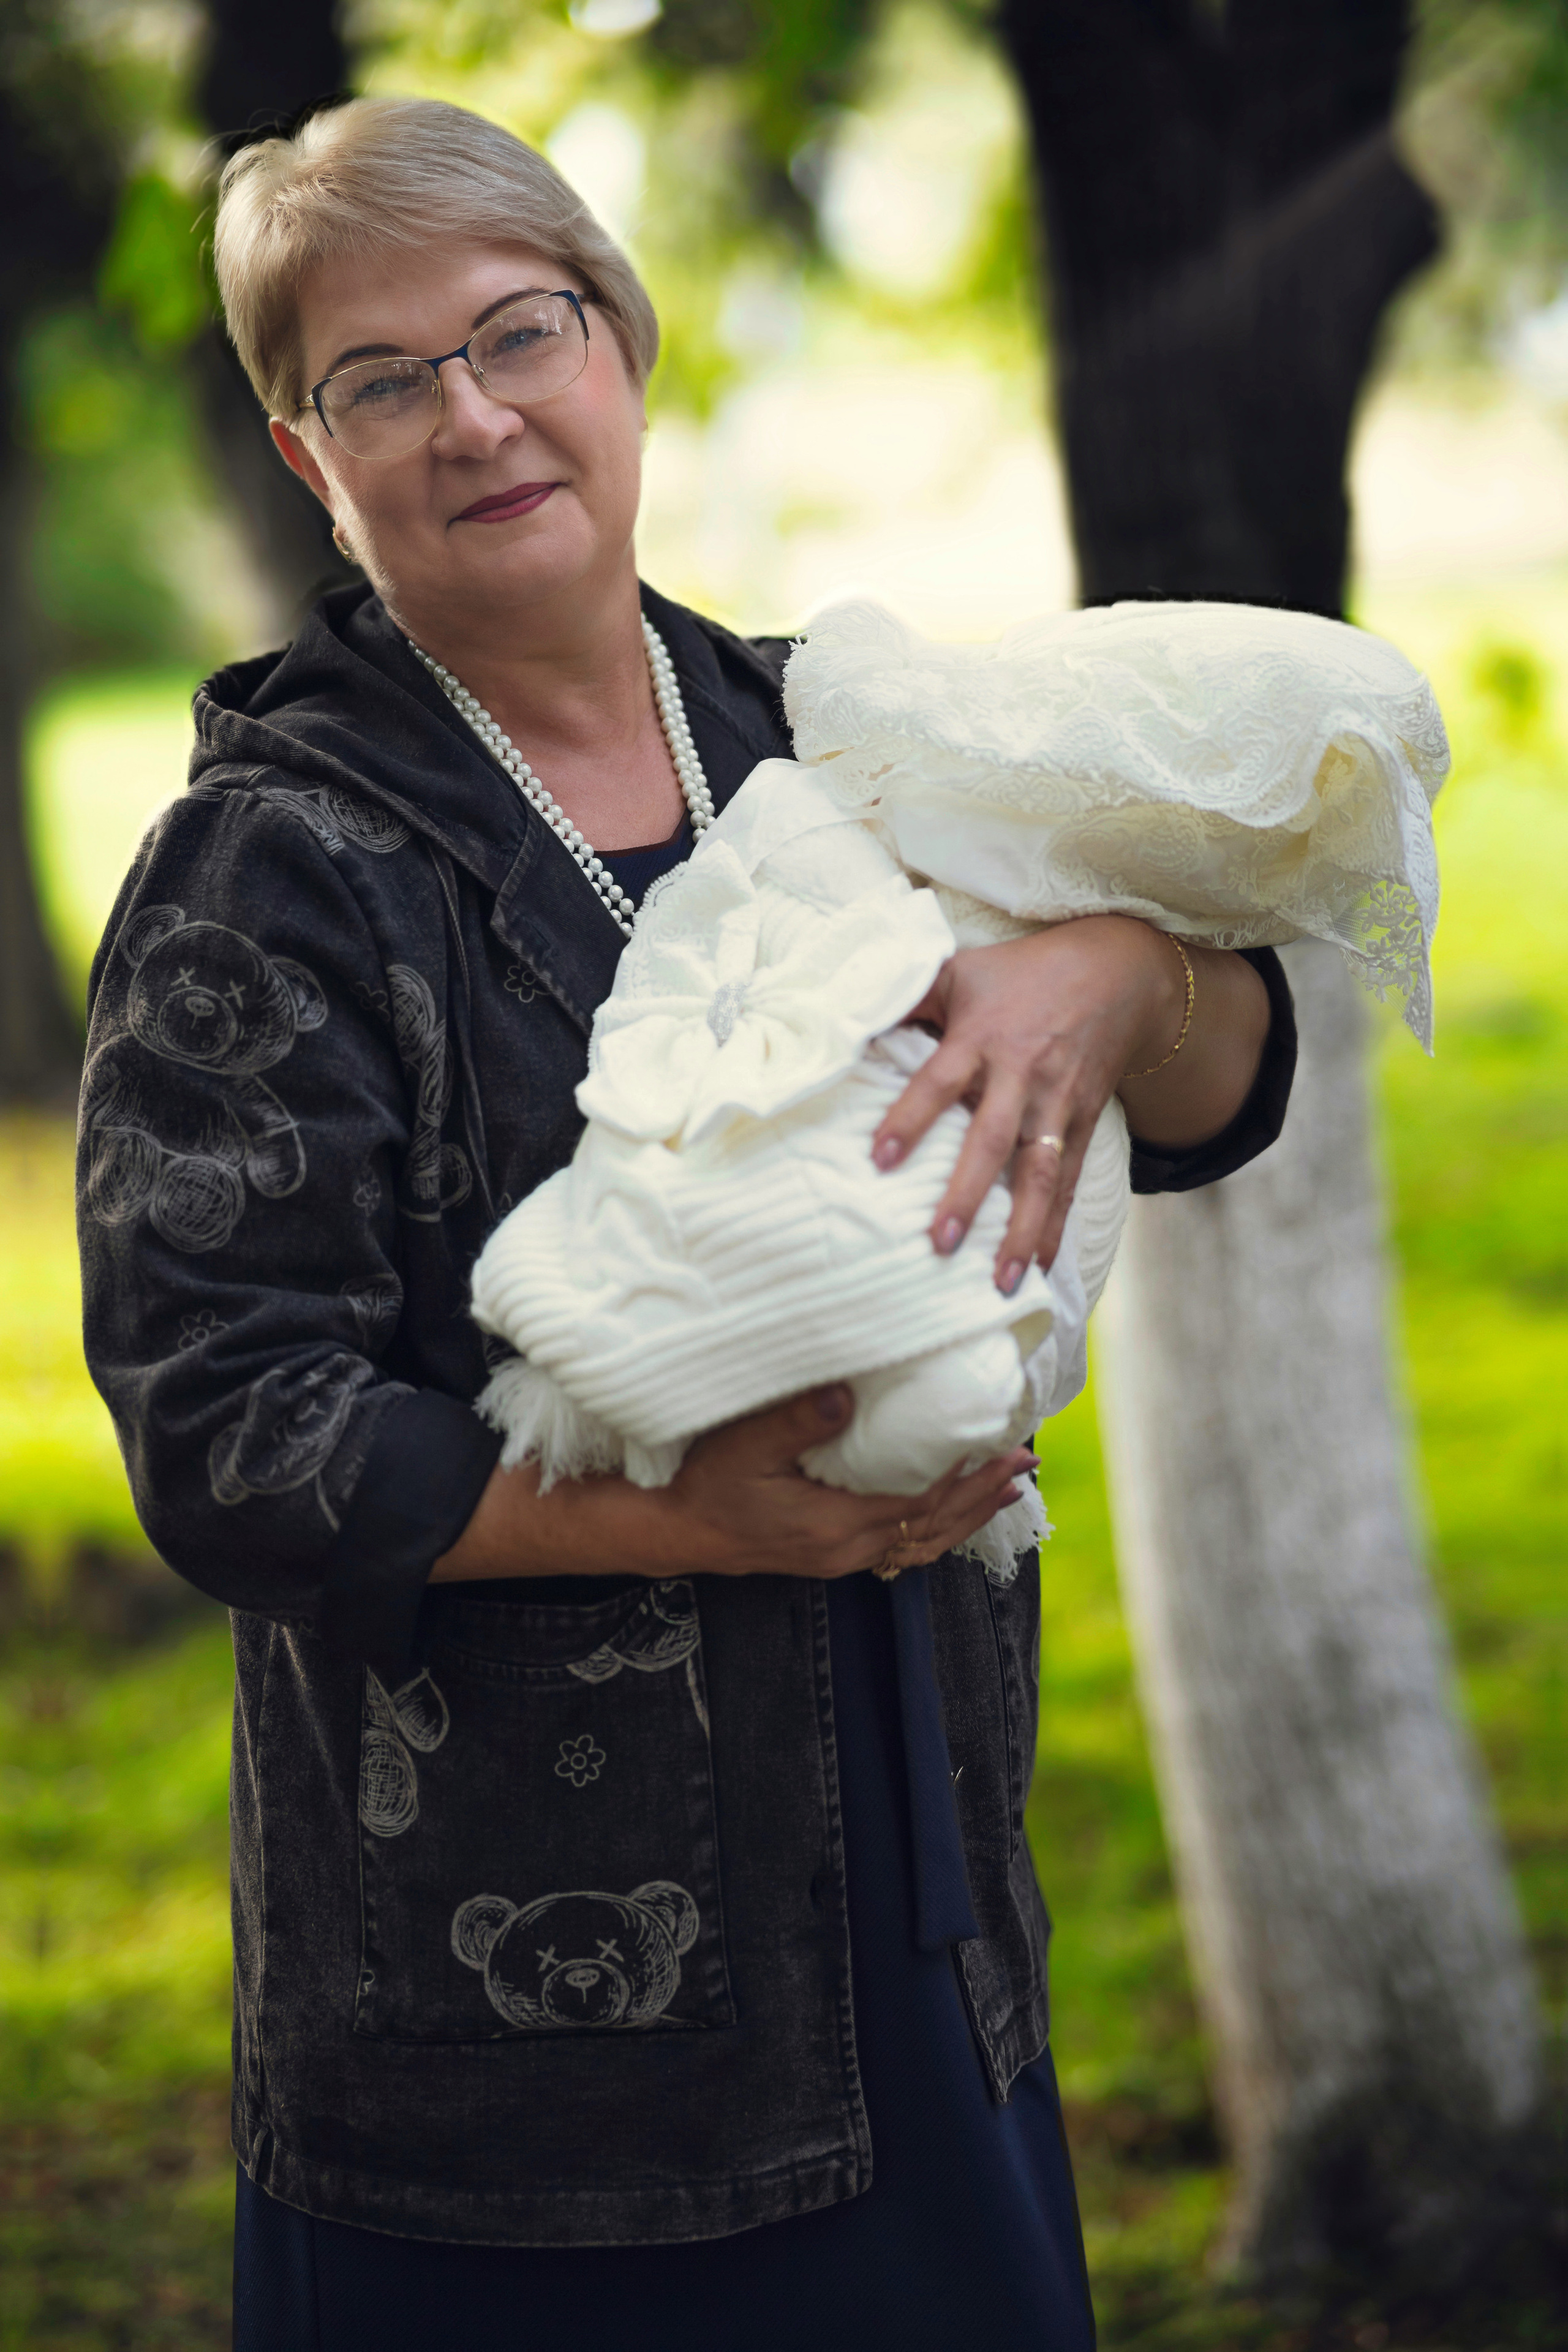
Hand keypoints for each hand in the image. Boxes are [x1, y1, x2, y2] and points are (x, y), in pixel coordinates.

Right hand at [432, 1384, 1033, 1585]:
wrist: (669, 1531)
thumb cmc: (703, 1484)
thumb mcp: (742, 1447)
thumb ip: (795, 1421)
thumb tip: (850, 1394)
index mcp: (837, 1526)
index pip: (923, 1499)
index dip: (967, 1475)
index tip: (1003, 1445)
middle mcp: (849, 1549)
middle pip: (936, 1525)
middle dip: (984, 1494)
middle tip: (1026, 1461)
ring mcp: (841, 1556)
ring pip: (924, 1541)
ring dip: (969, 1513)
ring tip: (1009, 1486)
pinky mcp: (830, 1553)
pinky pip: (902, 1547)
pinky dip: (936, 1527)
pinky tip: (949, 1511)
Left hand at [870, 916, 1179, 1285]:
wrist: (1116, 972)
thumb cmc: (1019, 974)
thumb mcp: (959, 970)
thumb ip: (905, 996)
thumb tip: (843, 1016)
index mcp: (982, 1036)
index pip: (940, 1081)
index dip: (911, 1117)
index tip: (881, 1158)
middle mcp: (1022, 1075)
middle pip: (993, 1139)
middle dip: (968, 1192)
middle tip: (940, 1241)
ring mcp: (1057, 1104)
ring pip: (1039, 1173)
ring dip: (1020, 1230)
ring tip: (1001, 1282)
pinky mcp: (1082, 1124)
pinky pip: (1067, 1182)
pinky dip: (1053, 1227)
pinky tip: (1038, 1269)